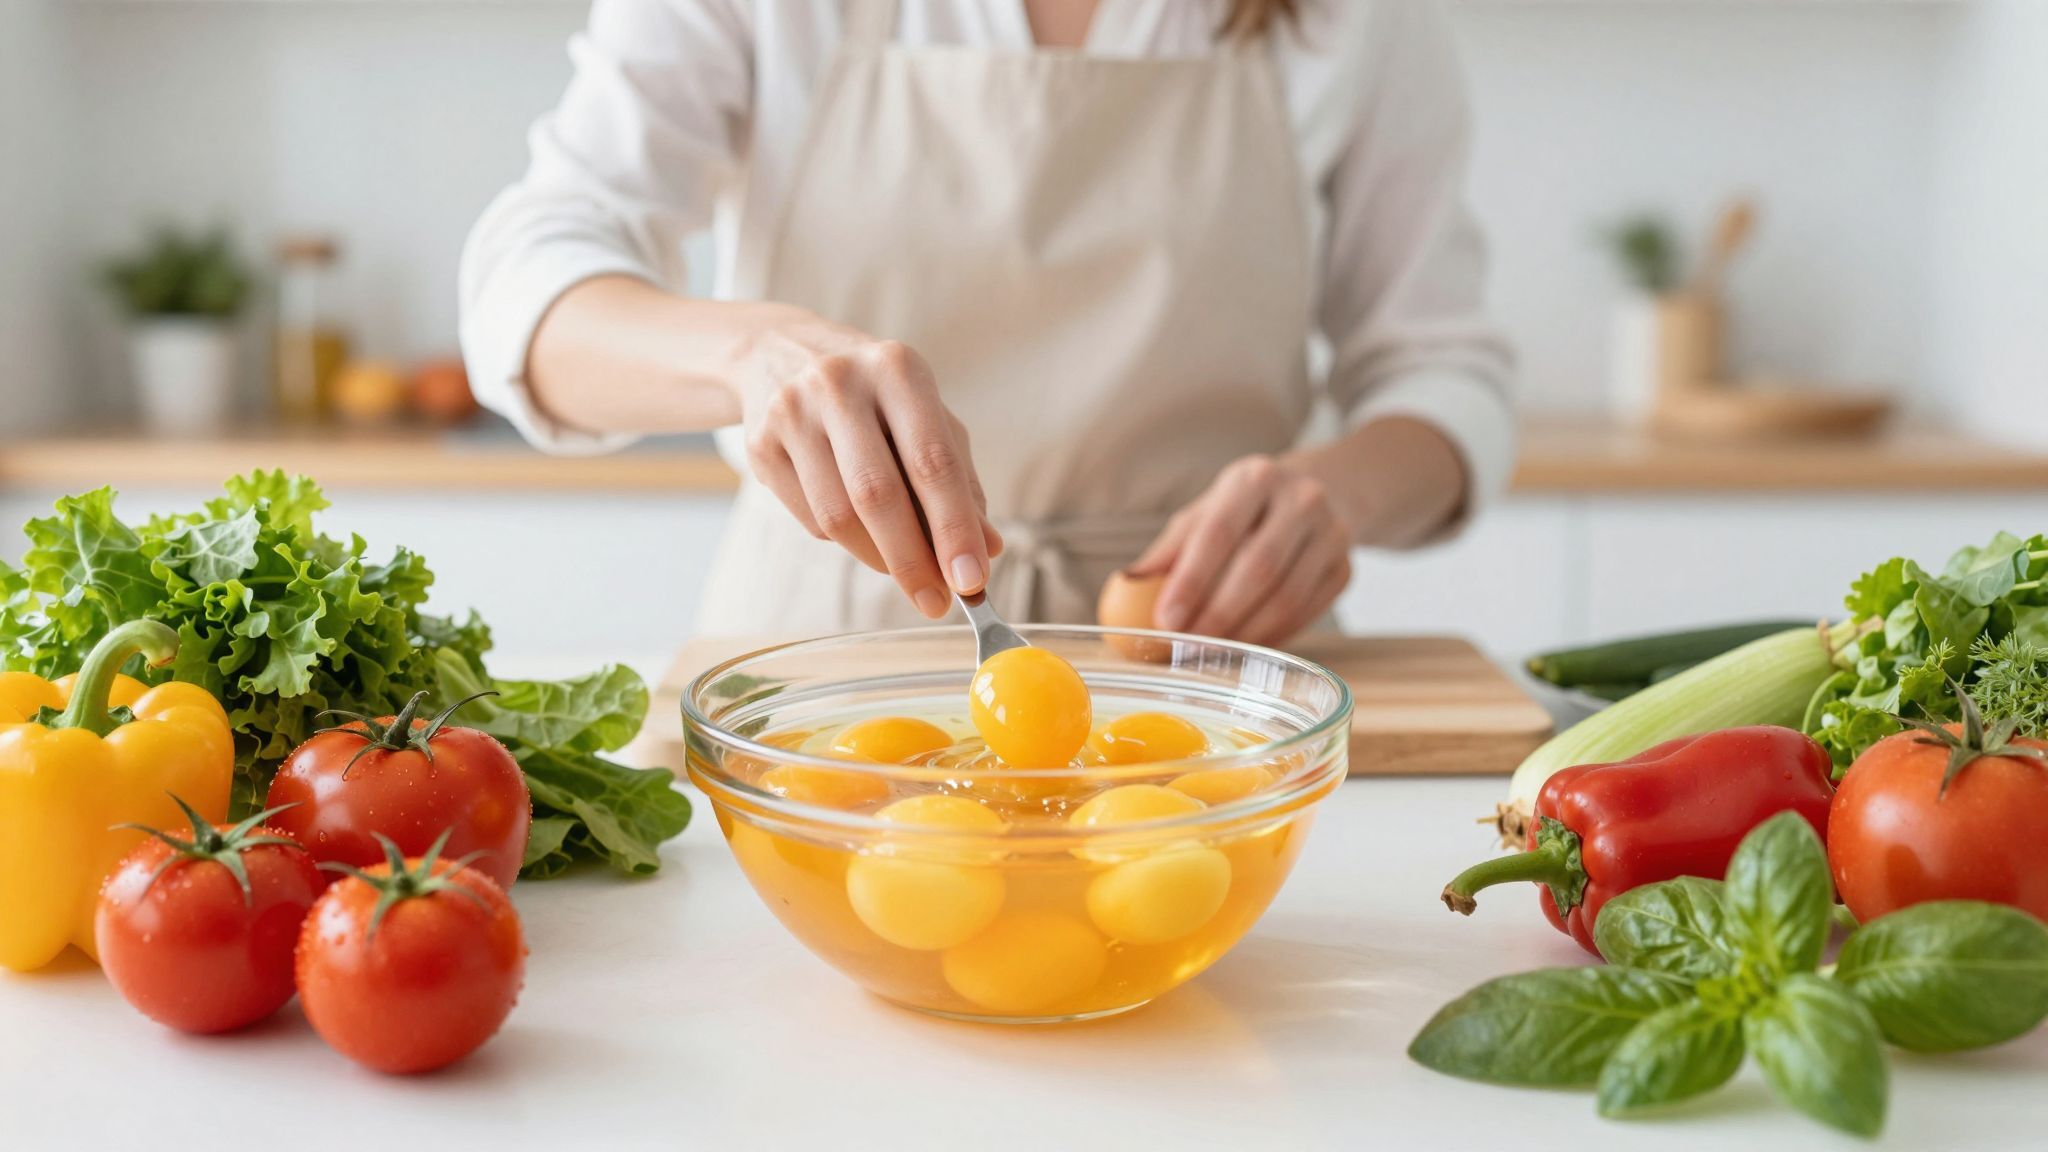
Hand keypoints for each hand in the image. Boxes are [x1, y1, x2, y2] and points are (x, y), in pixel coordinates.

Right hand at [736, 311, 1001, 618]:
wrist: (781, 354)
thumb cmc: (877, 398)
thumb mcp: (928, 419)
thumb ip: (961, 482)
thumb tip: (989, 549)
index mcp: (897, 369)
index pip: (933, 462)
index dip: (955, 527)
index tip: (973, 580)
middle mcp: (839, 383)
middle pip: (878, 494)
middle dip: (913, 560)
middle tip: (938, 603)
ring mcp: (791, 412)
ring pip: (837, 516)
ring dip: (879, 559)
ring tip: (907, 575)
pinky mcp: (759, 445)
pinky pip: (809, 519)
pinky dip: (845, 542)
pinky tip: (863, 534)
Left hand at [1129, 455, 1353, 645]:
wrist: (1328, 490)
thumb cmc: (1249, 507)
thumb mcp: (1208, 510)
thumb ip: (1170, 548)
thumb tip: (1125, 586)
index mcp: (1255, 478)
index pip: (1219, 531)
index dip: (1191, 580)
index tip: (1165, 619)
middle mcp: (1301, 500)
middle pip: (1257, 569)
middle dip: (1217, 615)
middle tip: (1184, 648)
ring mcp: (1332, 535)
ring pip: (1287, 598)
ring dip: (1244, 634)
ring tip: (1209, 654)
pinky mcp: (1346, 569)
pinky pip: (1307, 614)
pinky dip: (1271, 638)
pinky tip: (1244, 649)